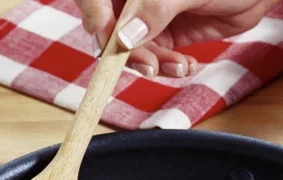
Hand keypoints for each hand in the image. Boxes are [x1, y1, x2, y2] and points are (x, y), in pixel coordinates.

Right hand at [74, 0, 275, 77]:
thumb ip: (153, 8)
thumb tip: (122, 36)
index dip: (95, 17)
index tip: (107, 42)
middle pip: (112, 28)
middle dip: (130, 52)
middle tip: (150, 67)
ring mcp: (150, 15)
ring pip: (134, 48)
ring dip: (154, 63)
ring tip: (180, 66)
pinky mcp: (167, 32)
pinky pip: (156, 56)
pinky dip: (169, 67)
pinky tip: (187, 65)